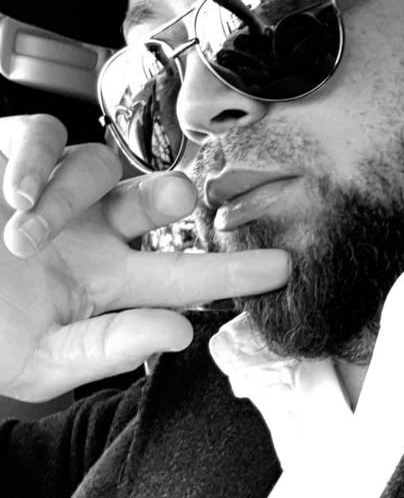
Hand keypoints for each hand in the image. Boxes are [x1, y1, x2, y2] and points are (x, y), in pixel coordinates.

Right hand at [0, 114, 289, 401]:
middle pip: (155, 202)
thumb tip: (177, 334)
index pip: (182, 275)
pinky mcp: (14, 159)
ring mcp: (57, 194)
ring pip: (98, 168)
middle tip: (178, 199)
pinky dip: (32, 160)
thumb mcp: (37, 361)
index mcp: (106, 280)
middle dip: (173, 196)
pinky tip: (15, 192)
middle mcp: (92, 231)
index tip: (282, 268)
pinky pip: (40, 136)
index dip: (230, 272)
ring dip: (65, 199)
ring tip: (22, 237)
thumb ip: (105, 349)